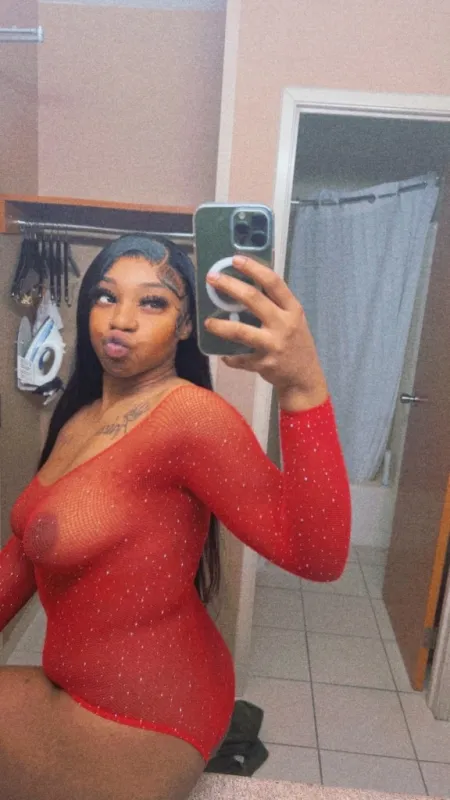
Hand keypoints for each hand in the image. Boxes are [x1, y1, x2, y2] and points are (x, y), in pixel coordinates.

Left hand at [204, 256, 327, 410]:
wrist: (304, 377)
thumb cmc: (296, 343)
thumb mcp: (294, 320)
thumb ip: (275, 305)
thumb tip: (245, 286)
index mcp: (292, 309)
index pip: (273, 282)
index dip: (253, 268)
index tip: (235, 260)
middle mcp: (284, 324)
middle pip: (253, 299)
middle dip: (230, 286)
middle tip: (212, 279)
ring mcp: (273, 345)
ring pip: (240, 331)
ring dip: (220, 325)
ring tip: (208, 322)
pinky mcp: (264, 364)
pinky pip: (239, 359)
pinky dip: (229, 357)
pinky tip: (224, 354)